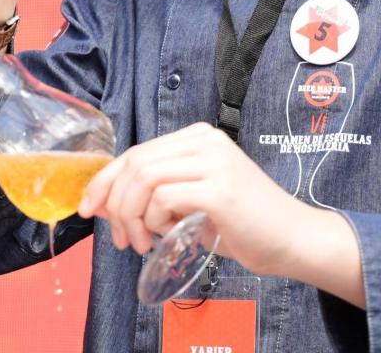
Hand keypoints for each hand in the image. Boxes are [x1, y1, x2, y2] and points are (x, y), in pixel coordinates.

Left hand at [76, 122, 318, 277]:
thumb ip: (154, 196)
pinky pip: (163, 198)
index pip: (136, 152)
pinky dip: (153, 222)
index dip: (104, 180)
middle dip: (114, 203)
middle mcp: (205, 140)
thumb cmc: (243, 225)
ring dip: (131, 217)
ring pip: (143, 179)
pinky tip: (166, 237)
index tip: (89, 209)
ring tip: (141, 244)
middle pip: (135, 163)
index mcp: (198, 137)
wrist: (292, 239)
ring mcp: (213, 161)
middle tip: (118, 239)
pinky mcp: (218, 189)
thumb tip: (104, 203)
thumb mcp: (191, 203)